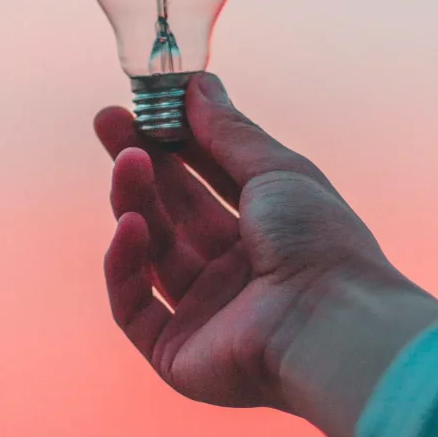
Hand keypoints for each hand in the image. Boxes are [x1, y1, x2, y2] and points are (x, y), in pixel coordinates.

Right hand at [96, 74, 437, 436]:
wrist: (330, 324)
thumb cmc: (318, 241)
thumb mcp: (276, 170)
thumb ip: (229, 131)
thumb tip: (198, 84)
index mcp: (265, 232)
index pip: (206, 179)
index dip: (173, 142)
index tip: (142, 105)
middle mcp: (234, 272)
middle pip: (172, 211)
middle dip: (139, 164)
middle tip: (107, 121)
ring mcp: (204, 313)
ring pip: (151, 251)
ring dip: (134, 202)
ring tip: (127, 161)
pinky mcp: (176, 352)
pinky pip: (134, 306)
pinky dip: (125, 265)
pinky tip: (129, 225)